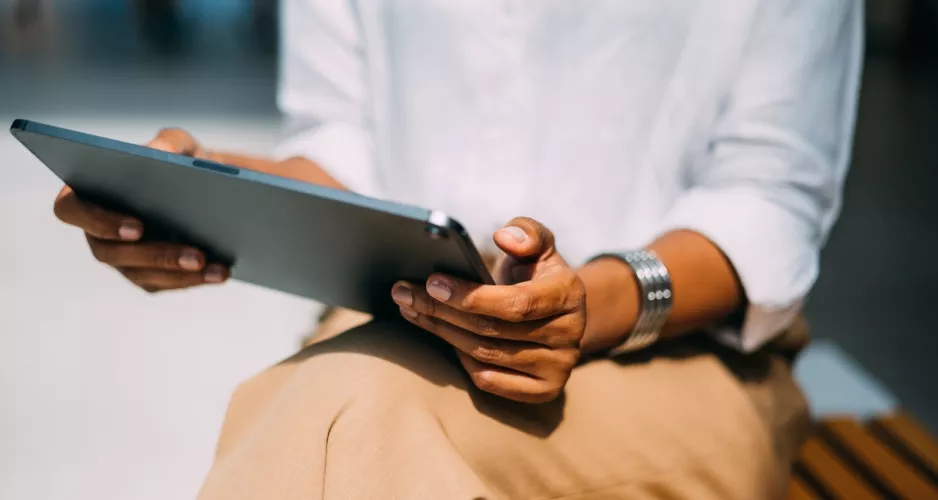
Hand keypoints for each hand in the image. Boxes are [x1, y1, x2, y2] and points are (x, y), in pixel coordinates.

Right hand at [52, 128, 228, 291]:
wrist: (204, 186)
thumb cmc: (178, 160)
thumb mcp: (177, 144)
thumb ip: (167, 143)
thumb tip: (163, 154)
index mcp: (87, 194)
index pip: (71, 209)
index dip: (98, 221)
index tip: (138, 227)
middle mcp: (96, 231)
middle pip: (112, 252)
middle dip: (157, 255)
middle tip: (196, 255)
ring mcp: (120, 258)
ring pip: (142, 274)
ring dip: (181, 274)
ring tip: (216, 268)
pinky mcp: (147, 275)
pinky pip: (165, 283)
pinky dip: (195, 279)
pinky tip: (221, 272)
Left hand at [391, 217, 586, 402]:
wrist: (557, 314)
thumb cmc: (537, 274)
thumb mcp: (538, 245)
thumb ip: (527, 232)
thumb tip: (505, 237)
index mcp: (569, 294)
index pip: (516, 303)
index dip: (471, 296)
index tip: (431, 282)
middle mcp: (570, 335)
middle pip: (492, 330)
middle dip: (442, 311)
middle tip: (403, 293)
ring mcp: (559, 368)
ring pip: (485, 354)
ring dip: (442, 332)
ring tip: (412, 309)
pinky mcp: (544, 390)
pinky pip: (489, 380)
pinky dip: (461, 359)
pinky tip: (442, 335)